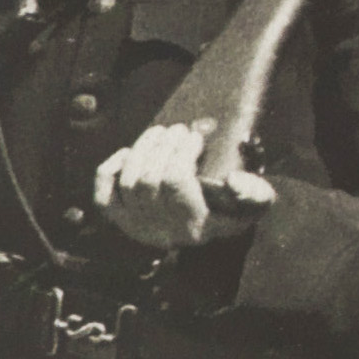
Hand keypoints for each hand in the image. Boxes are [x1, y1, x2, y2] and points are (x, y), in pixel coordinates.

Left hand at [85, 122, 272, 256]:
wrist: (211, 228)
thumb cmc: (235, 210)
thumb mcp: (256, 203)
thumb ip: (253, 192)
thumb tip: (232, 179)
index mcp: (195, 226)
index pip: (176, 182)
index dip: (182, 152)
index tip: (195, 136)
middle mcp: (161, 230)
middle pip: (148, 180)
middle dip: (163, 147)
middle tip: (178, 129)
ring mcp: (136, 226)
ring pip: (128, 182)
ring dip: (142, 150)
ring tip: (160, 132)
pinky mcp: (120, 220)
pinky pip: (103, 195)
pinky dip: (111, 170)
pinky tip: (128, 152)